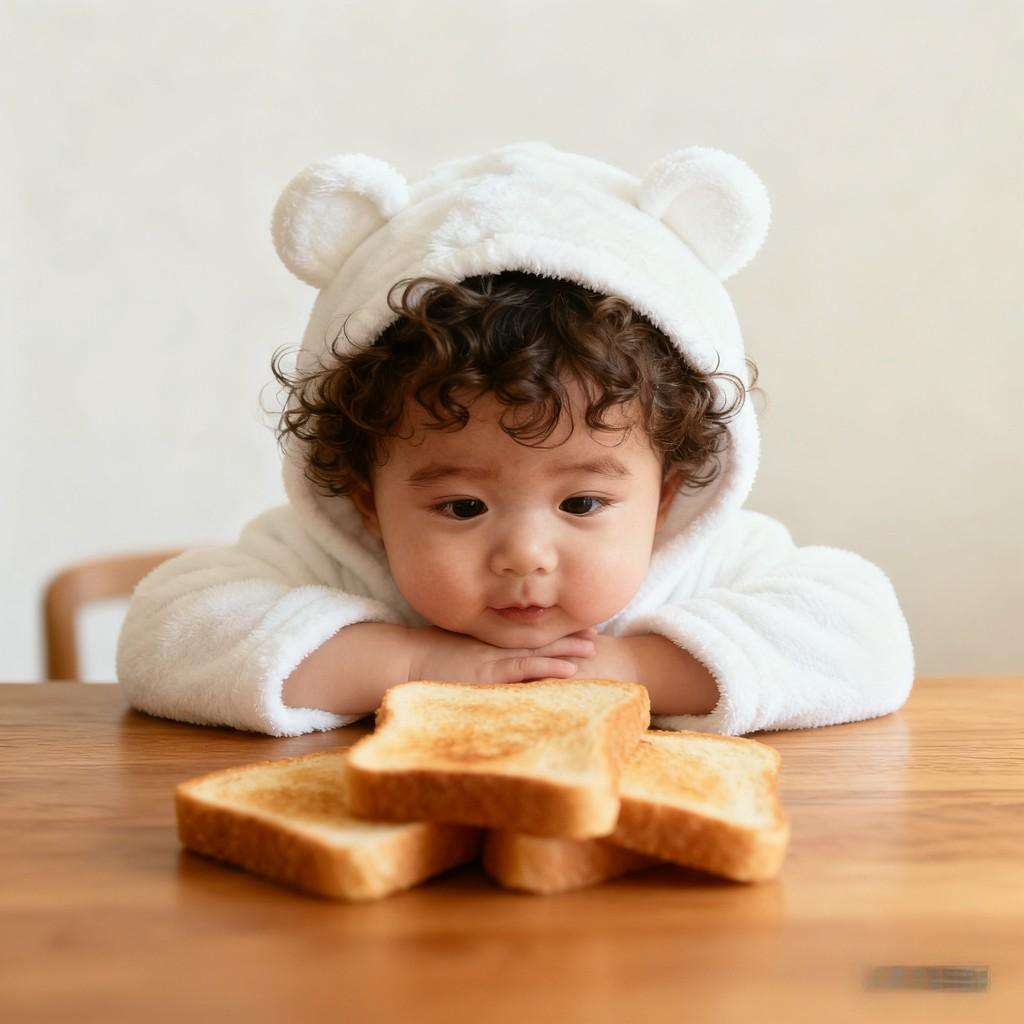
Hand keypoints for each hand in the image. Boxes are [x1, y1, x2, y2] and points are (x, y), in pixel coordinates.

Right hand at [408, 625, 598, 684]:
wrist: (403, 659)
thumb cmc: (424, 656)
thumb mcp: (454, 649)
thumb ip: (473, 651)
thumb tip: (481, 657)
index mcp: (489, 641)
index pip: (528, 633)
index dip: (552, 630)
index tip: (575, 625)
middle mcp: (495, 647)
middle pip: (539, 639)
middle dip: (567, 636)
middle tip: (595, 632)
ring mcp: (494, 660)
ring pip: (538, 652)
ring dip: (566, 650)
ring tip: (592, 647)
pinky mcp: (489, 675)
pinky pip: (524, 671)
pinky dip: (548, 668)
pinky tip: (569, 670)